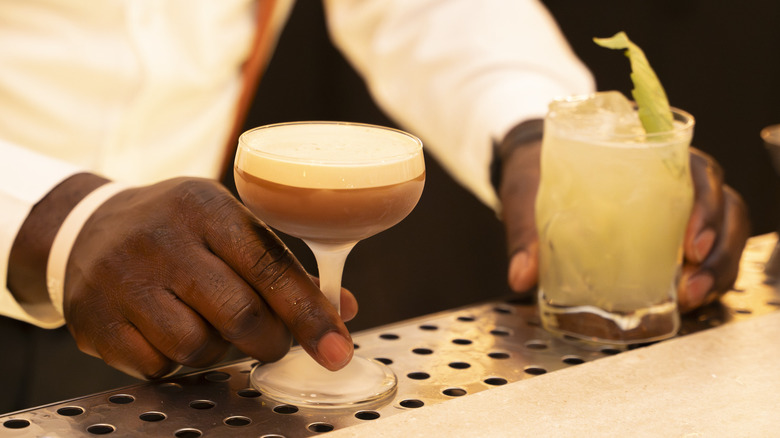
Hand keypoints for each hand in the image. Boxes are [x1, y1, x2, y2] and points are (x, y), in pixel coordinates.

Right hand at [63, 177, 356, 377]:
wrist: (88, 228)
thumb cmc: (179, 230)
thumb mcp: (229, 225)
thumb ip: (283, 267)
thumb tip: (341, 311)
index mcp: (207, 208)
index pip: (270, 267)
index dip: (309, 314)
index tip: (336, 349)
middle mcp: (163, 239)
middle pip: (240, 315)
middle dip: (271, 342)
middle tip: (273, 342)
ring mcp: (123, 280)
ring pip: (198, 347)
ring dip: (220, 352)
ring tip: (213, 328)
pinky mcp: (96, 320)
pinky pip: (158, 366)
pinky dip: (177, 362)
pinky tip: (172, 334)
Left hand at [497, 128, 750, 312]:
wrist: (529, 170)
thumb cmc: (536, 171)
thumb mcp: (528, 193)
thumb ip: (526, 232)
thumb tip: (521, 276)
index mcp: (646, 152)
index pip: (698, 171)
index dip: (707, 206)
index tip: (692, 243)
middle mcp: (671, 178)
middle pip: (723, 205)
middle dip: (719, 247)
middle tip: (692, 280)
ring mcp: (675, 208)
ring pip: (723, 231)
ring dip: (718, 267)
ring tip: (692, 297)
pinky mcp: (668, 235)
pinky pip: (704, 253)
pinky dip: (706, 276)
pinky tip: (690, 299)